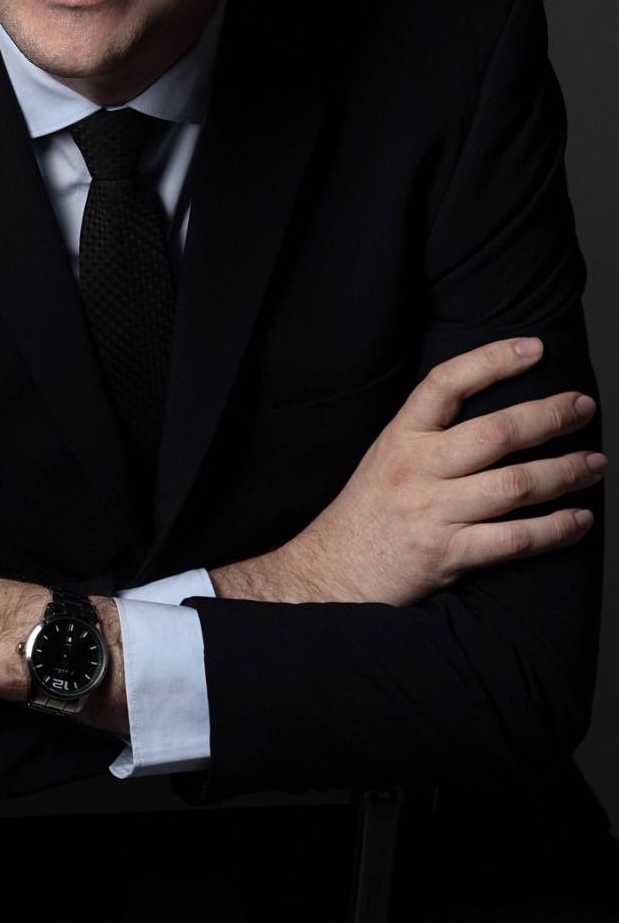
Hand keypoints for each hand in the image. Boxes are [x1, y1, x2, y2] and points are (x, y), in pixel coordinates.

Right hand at [211, 337, 603, 606]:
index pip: (447, 383)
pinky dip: (555, 530)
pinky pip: (514, 539)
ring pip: (514, 485)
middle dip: (549, 416)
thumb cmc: (366, 516)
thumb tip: (497, 420)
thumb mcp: (384, 459)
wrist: (330, 574)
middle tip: (583, 407)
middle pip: (496, 432)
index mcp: (399, 437)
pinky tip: (579, 520)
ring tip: (594, 464)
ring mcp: (433, 512)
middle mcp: (416, 468)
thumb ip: (430, 437)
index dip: (493, 360)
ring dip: (564, 472)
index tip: (534, 348)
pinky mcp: (447, 555)